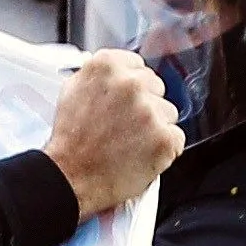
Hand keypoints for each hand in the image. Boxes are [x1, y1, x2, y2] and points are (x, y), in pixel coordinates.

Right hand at [42, 48, 186, 215]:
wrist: (69, 179)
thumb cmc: (69, 142)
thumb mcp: (72, 91)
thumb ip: (100, 76)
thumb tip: (119, 71)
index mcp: (107, 66)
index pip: (137, 66)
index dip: (131, 88)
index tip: (123, 102)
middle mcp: (131, 84)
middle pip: (156, 87)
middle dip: (144, 105)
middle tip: (124, 127)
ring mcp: (150, 111)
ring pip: (168, 113)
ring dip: (155, 127)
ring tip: (129, 144)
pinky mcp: (165, 138)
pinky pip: (176, 138)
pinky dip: (163, 149)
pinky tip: (140, 155)